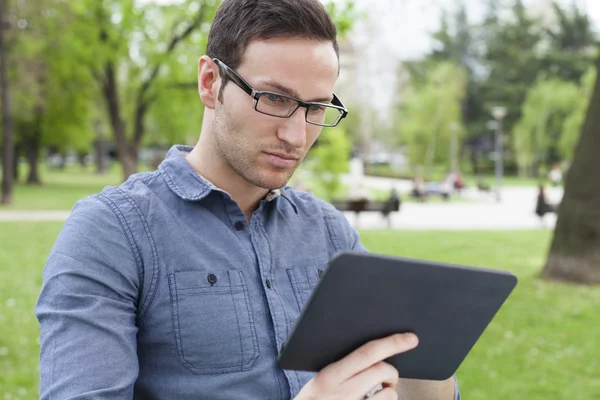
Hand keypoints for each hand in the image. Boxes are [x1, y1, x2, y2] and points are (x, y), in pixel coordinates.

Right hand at [294, 333, 418, 399]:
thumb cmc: (315, 399)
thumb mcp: (321, 379)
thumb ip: (343, 366)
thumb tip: (374, 351)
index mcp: (330, 375)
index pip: (367, 352)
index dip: (392, 343)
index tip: (410, 339)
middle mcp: (342, 392)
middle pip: (381, 370)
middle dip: (391, 371)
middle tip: (388, 377)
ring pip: (388, 393)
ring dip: (389, 391)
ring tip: (378, 394)